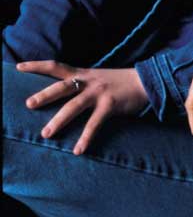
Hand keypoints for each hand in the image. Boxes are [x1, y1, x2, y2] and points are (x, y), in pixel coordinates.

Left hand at [18, 61, 148, 154]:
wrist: (148, 81)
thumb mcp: (100, 78)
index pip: (57, 66)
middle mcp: (90, 81)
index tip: (19, 67)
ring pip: (74, 106)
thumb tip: (67, 95)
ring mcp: (100, 93)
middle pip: (62, 86)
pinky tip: (78, 150)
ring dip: (59, 120)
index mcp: (85, 73)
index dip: (37, 65)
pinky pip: (95, 124)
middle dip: (45, 95)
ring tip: (45, 134)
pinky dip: (85, 138)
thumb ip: (84, 83)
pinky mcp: (110, 105)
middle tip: (29, 104)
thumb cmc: (122, 82)